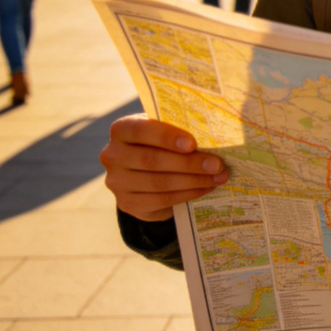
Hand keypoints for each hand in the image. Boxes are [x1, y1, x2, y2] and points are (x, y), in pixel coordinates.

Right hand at [100, 114, 228, 221]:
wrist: (146, 171)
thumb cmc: (162, 142)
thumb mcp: (165, 129)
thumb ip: (179, 128)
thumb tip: (215, 134)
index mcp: (122, 129)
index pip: (142, 130)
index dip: (167, 137)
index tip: (192, 143)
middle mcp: (112, 155)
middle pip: (153, 160)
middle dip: (189, 163)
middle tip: (218, 164)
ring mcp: (116, 181)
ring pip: (159, 183)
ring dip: (193, 181)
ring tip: (218, 177)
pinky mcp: (126, 202)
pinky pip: (160, 200)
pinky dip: (187, 194)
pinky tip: (205, 188)